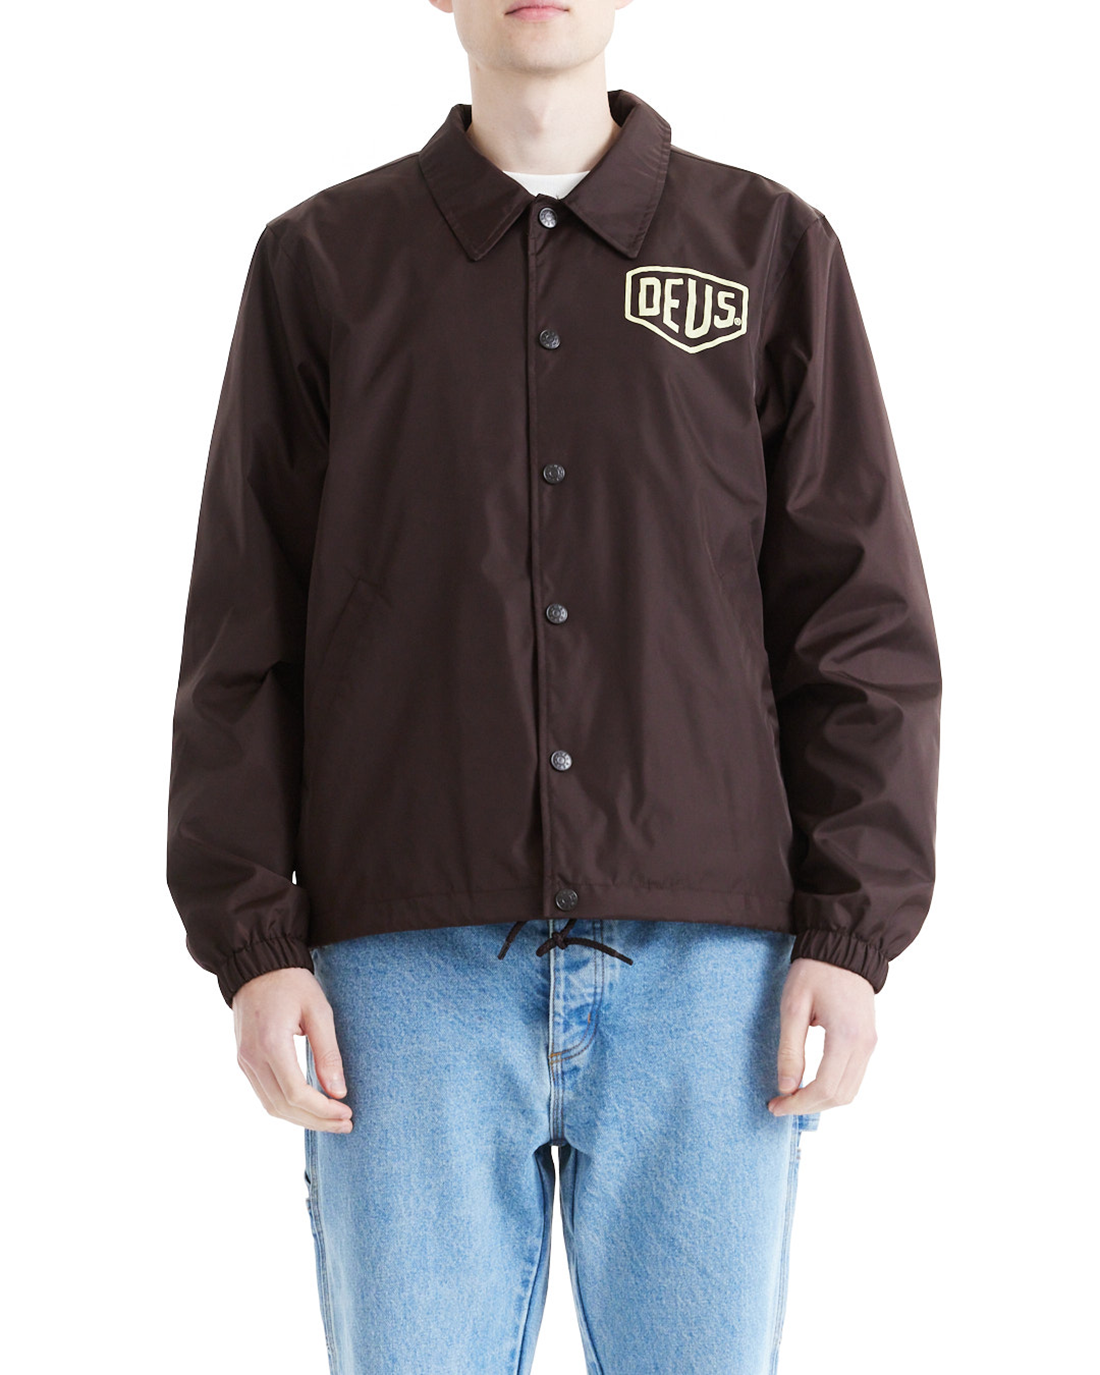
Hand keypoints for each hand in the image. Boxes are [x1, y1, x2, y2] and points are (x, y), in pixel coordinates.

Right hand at [233, 968, 352, 1132]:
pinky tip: (310, 1108)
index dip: (322, 1110)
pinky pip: (264, 1095)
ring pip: (271, 1106)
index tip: (347, 1112)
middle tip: (345, 1124)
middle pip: (283, 1107)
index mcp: (270, 1044)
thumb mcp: (319, 1010)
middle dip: (316, 1121)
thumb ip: (328, 1052)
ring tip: (332, 1121)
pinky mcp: (244, 1062)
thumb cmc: (292, 983)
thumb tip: (338, 1092)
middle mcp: (251, 1058)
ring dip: (302, 1119)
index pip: (296, 1093)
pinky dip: (288, 1107)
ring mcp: (244, 1062)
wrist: (257, 966)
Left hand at [767, 956, 876, 1115]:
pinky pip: (854, 1077)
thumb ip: (790, 1050)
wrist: (843, 946)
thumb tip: (786, 1088)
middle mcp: (865, 1045)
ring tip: (792, 1095)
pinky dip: (833, 1087)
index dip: (799, 1103)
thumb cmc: (814, 971)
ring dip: (822, 1100)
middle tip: (779, 1104)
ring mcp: (870, 1043)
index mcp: (846, 1037)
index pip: (825, 1088)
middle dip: (809, 1106)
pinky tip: (810, 1082)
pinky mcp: (869, 1040)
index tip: (775, 1105)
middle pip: (840, 1096)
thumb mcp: (793, 1007)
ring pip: (850, 1091)